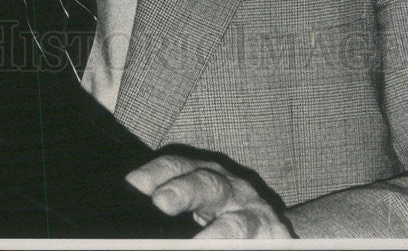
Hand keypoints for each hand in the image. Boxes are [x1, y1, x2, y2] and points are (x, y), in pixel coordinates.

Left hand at [125, 152, 294, 237]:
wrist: (272, 227)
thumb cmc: (223, 216)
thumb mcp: (199, 202)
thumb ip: (174, 202)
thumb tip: (133, 201)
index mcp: (204, 176)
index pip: (177, 166)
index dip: (156, 172)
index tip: (134, 183)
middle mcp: (230, 189)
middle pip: (207, 183)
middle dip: (184, 190)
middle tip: (161, 202)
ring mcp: (253, 214)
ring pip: (237, 222)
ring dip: (218, 234)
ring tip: (200, 245)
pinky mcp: (275, 236)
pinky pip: (260, 244)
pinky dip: (248, 249)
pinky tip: (243, 250)